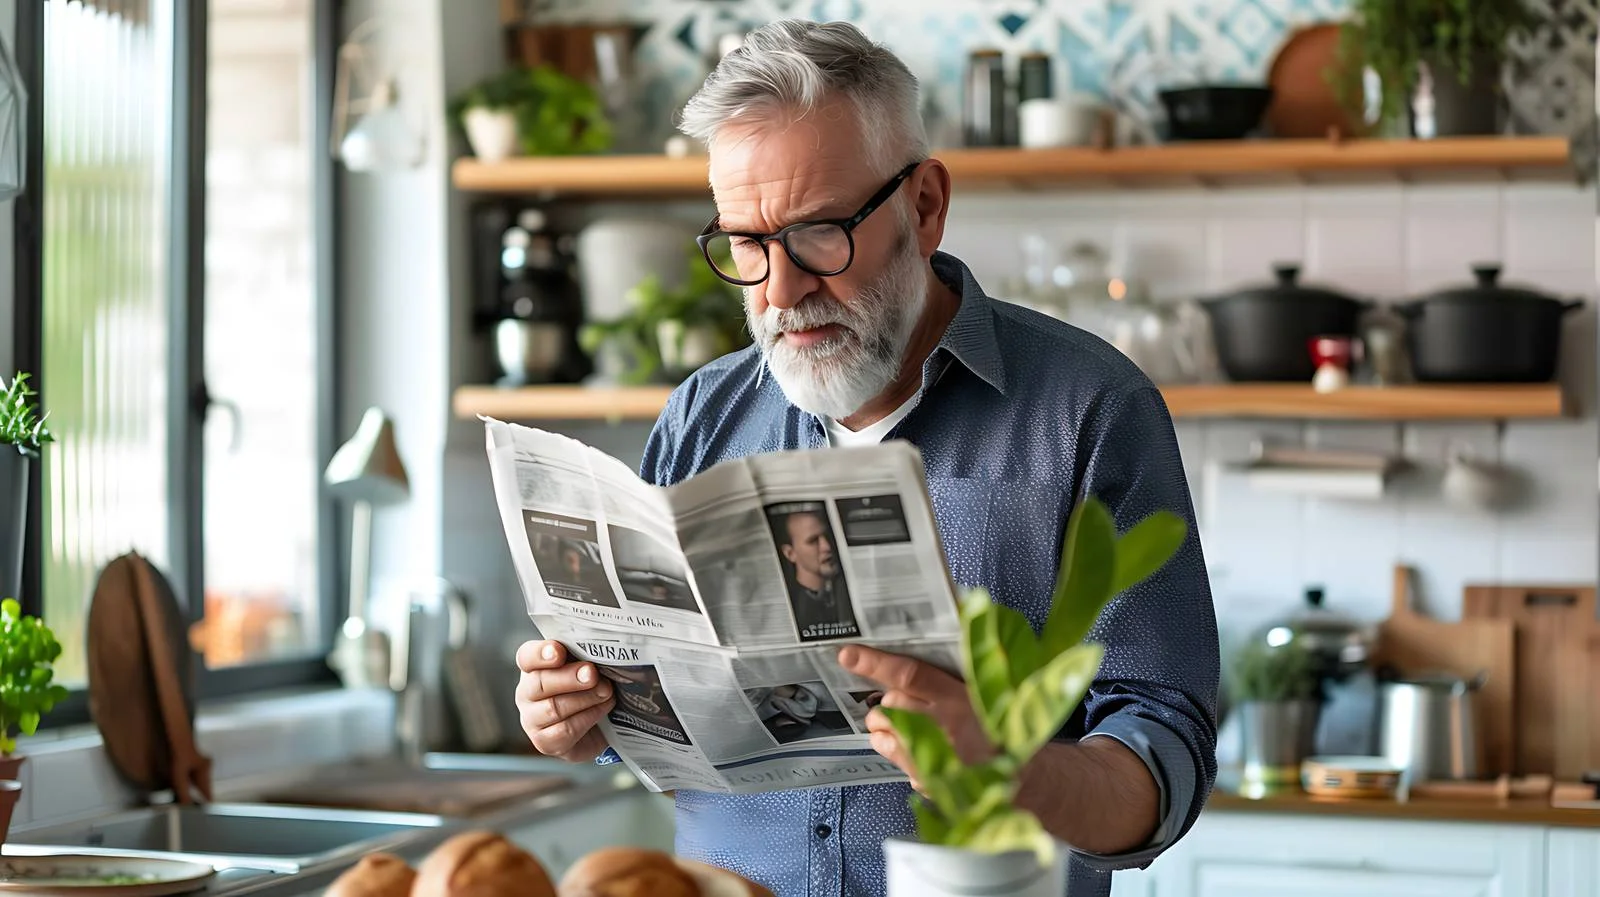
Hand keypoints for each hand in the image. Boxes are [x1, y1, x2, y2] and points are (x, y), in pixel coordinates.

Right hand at [516, 640, 614, 762]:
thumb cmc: (590, 688)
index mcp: (534, 667)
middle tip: (592, 673)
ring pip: (553, 708)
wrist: (599, 727)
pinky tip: (602, 709)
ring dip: (584, 698)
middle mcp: (527, 692)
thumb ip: (586, 656)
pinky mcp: (544, 742)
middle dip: (569, 677)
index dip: (540, 654)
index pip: (527, 657)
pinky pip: (564, 730)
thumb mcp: (587, 666)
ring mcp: (532, 719)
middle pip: (539, 683)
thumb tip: (600, 649)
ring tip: (606, 691)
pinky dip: (588, 717)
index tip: (559, 652)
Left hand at [838, 645, 993, 791]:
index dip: (877, 663)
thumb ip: (948, 678)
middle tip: (903, 703)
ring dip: (887, 725)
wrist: (1019, 776)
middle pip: (891, 704)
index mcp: (960, 697)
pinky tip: (914, 747)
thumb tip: (912, 660)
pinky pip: (891, 754)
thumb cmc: (998, 727)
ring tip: (910, 727)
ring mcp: (932, 755)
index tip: (848, 655)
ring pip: (885, 730)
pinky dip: (894, 747)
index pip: (910, 675)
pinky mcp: (926, 778)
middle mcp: (943, 726)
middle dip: (889, 703)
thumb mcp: (982, 694)